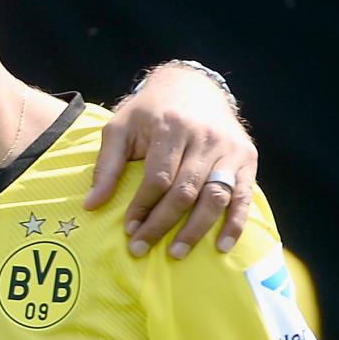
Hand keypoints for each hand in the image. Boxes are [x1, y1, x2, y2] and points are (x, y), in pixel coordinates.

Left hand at [85, 63, 255, 258]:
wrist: (191, 86)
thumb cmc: (148, 112)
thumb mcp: (120, 128)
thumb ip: (106, 166)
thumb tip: (91, 205)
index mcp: (171, 127)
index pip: (158, 177)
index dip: (143, 206)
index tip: (128, 229)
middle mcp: (205, 138)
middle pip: (185, 191)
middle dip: (162, 224)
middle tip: (142, 249)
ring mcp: (230, 148)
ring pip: (215, 196)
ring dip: (196, 230)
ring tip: (176, 253)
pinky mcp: (247, 158)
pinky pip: (243, 195)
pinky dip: (235, 223)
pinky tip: (222, 246)